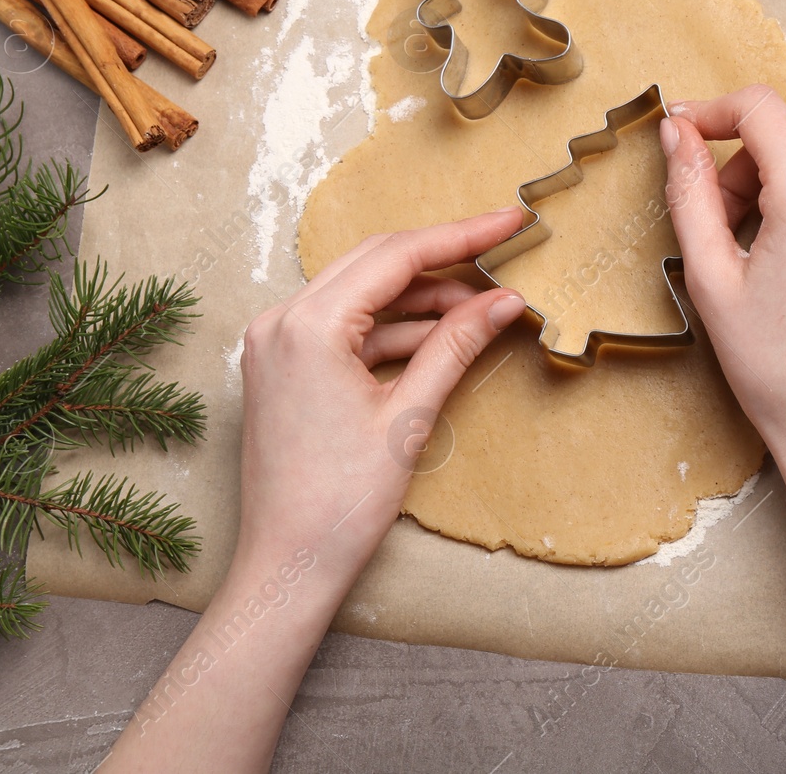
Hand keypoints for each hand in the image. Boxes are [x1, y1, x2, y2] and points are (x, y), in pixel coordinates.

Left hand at [235, 209, 526, 592]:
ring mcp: (275, 342)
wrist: (287, 566)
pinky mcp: (282, 366)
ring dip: (421, 298)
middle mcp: (280, 320)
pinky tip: (441, 338)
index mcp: (307, 325)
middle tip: (503, 255)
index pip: (397, 257)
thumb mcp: (409, 415)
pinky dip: (394, 329)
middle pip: (376, 262)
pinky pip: (345, 326)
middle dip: (444, 260)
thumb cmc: (339, 502)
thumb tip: (504, 300)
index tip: (510, 220)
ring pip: (362, 293)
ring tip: (482, 310)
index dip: (462, 235)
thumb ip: (456, 345)